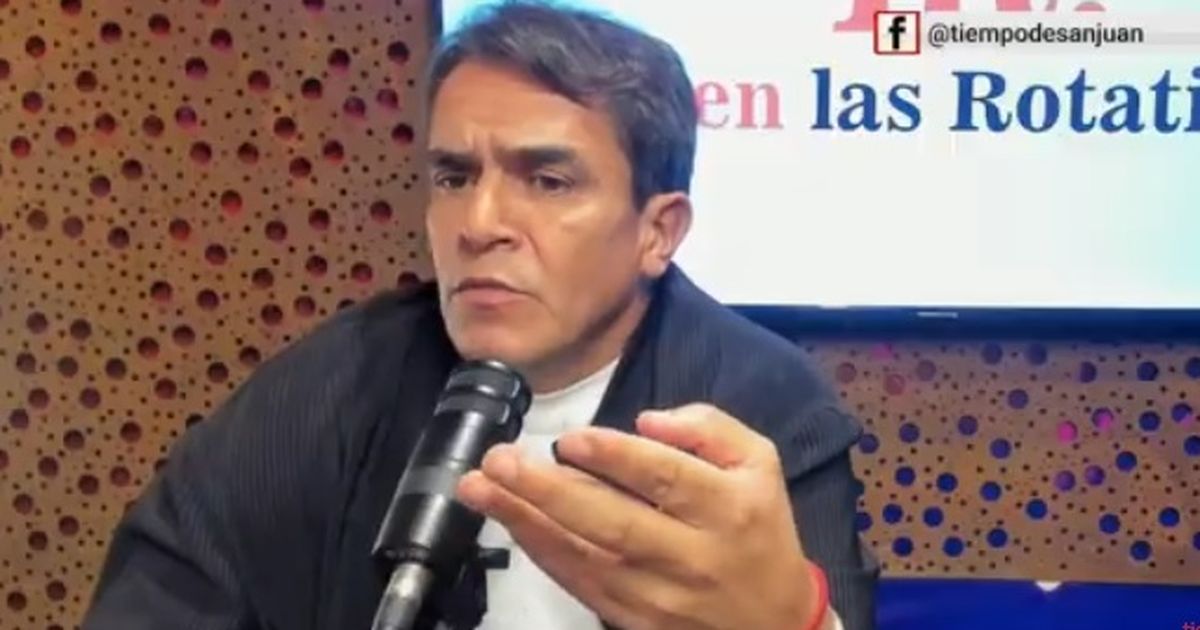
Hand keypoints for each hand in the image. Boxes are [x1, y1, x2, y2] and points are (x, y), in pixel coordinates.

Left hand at [456, 403, 820, 629]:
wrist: (773, 622)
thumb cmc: (758, 526)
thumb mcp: (757, 462)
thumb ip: (707, 429)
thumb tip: (646, 422)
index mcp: (729, 507)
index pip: (666, 478)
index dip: (615, 458)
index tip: (568, 439)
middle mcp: (693, 555)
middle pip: (614, 524)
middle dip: (550, 492)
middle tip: (500, 461)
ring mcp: (660, 595)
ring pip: (586, 559)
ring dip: (526, 523)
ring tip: (480, 489)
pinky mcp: (634, 619)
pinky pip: (579, 584)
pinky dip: (541, 552)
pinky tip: (510, 522)